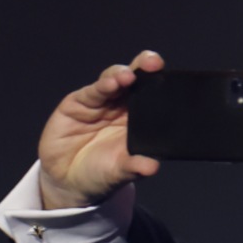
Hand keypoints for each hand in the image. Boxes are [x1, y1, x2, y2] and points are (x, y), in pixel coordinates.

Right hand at [37, 50, 164, 208]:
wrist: (68, 180)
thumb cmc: (101, 173)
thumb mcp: (120, 172)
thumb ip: (135, 166)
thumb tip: (152, 166)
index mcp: (141, 119)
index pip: (155, 96)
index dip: (163, 84)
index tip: (174, 78)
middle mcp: (123, 107)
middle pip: (136, 80)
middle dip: (144, 67)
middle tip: (153, 63)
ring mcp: (101, 103)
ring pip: (114, 80)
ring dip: (121, 75)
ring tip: (128, 77)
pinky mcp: (78, 103)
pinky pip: (92, 92)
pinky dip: (101, 86)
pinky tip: (109, 84)